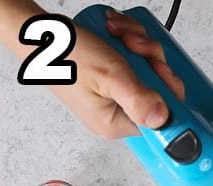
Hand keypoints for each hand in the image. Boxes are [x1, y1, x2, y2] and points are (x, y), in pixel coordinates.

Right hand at [48, 9, 183, 138]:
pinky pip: (136, 59)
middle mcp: (116, 112)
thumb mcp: (109, 76)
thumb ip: (138, 100)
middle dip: (150, 59)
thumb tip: (162, 120)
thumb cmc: (68, 56)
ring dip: (139, 45)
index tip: (159, 68)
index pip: (160, 116)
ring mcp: (115, 93)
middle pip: (158, 87)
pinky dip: (130, 42)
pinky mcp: (113, 77)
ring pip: (149, 67)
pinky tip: (115, 35)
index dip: (167, 89)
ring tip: (118, 36)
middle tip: (134, 46)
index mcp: (114, 123)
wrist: (45, 36)